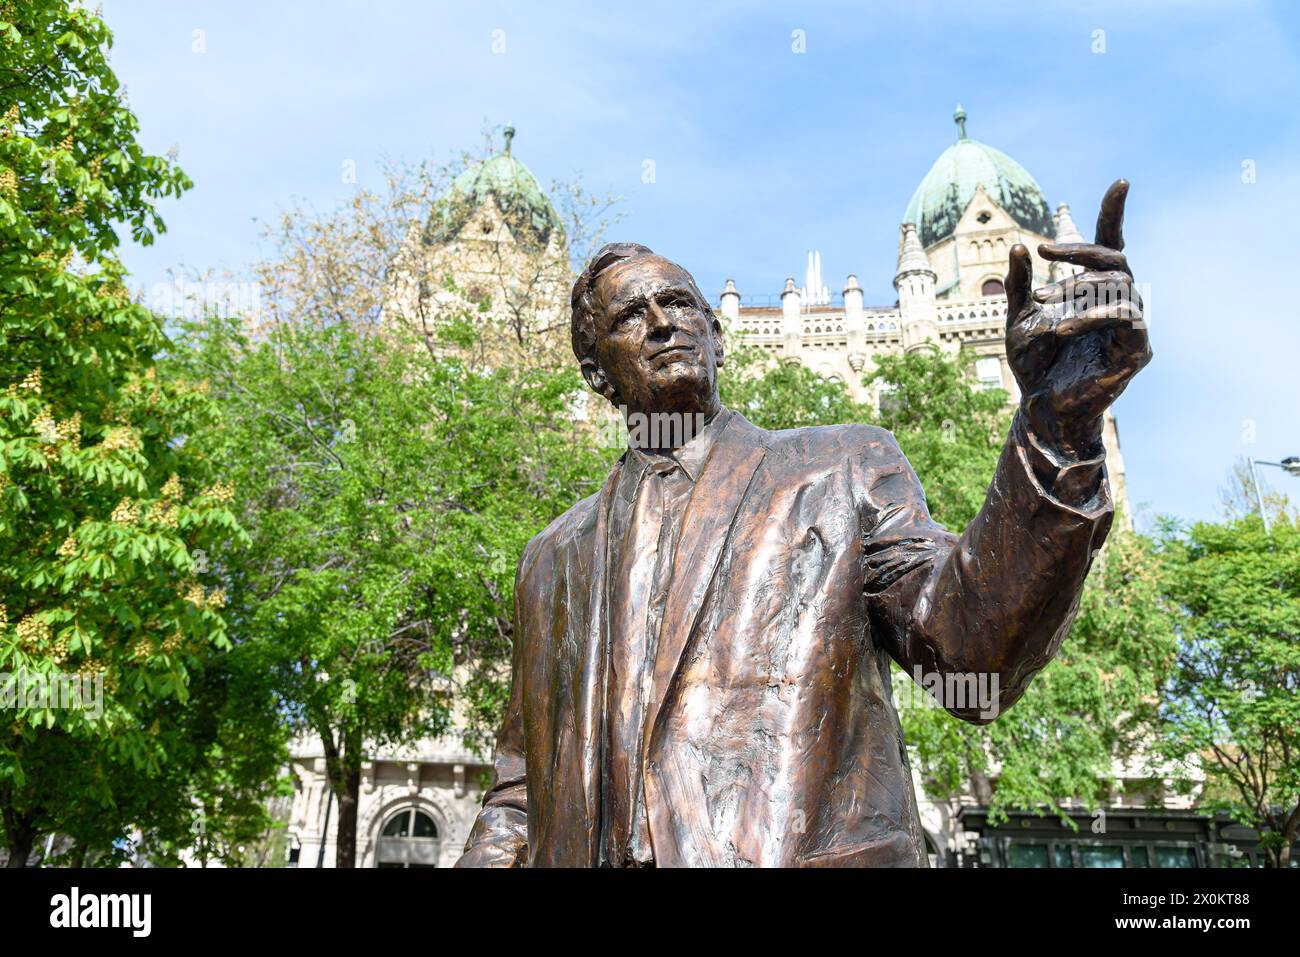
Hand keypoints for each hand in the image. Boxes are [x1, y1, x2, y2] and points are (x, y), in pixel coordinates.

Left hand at [1005, 179, 1150, 457]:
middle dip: (1079, 251)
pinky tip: (1061, 327)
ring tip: (1043, 303)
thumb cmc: (1033, 366)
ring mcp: (1132, 327)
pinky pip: (1125, 318)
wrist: (1038, 409)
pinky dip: (1091, 316)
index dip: (1114, 215)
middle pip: (1115, 259)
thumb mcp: (1017, 318)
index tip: (1121, 182)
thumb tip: (1019, 244)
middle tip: (1043, 251)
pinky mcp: (1136, 350)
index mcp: (1095, 292)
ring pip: (1118, 286)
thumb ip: (1019, 285)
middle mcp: (1119, 303)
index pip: (1110, 245)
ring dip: (1077, 288)